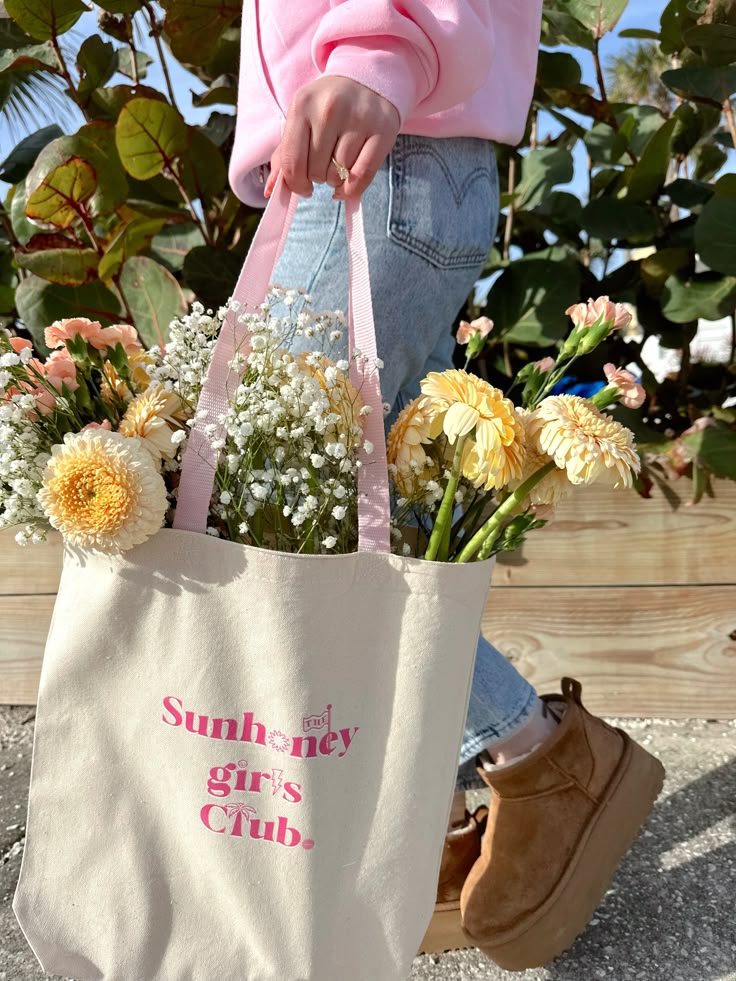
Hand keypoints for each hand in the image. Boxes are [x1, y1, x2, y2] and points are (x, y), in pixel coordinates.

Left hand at [265, 76, 400, 200]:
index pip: (292, 162)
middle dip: (318, 177)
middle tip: (324, 164)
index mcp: (302, 105)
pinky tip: (347, 184)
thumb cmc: (327, 108)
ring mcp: (359, 118)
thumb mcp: (300, 120)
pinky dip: (352, 189)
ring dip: (336, 179)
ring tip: (338, 164)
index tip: (303, 187)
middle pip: (317, 172)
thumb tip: (271, 190)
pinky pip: (362, 177)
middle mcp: (330, 109)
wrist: (366, 79)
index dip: (296, 184)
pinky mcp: (383, 130)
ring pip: (339, 175)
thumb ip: (284, 155)